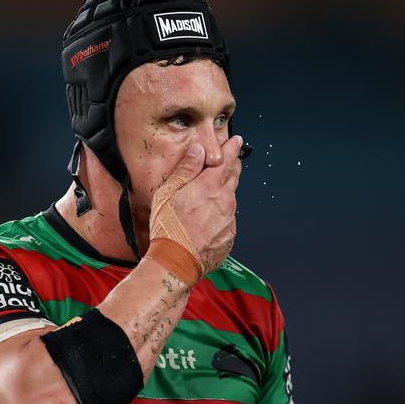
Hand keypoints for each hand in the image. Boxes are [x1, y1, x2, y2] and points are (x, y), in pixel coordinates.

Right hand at [155, 135, 242, 274]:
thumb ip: (186, 169)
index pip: (227, 160)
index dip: (232, 149)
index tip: (236, 141)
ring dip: (225, 193)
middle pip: (234, 178)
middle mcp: (225, 201)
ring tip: (213, 194)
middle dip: (233, 166)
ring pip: (231, 200)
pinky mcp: (229, 238)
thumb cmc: (168, 227)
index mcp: (210, 186)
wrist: (175, 262)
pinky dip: (221, 215)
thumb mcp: (169, 192)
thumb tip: (199, 149)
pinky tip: (208, 220)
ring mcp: (229, 221)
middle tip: (231, 160)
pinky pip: (228, 220)